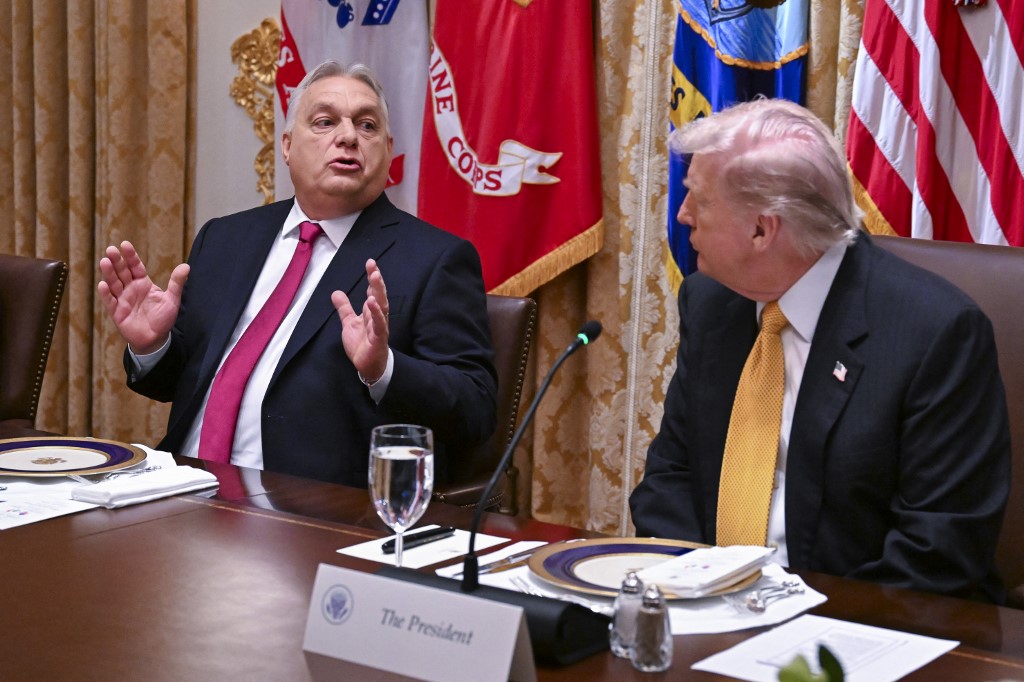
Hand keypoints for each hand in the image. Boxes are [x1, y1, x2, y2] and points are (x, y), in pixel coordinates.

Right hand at [97, 241, 189, 354]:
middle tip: (111, 250)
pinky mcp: (117, 312)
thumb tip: (186, 266)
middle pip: (122, 272)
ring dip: (109, 273)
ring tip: (105, 262)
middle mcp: (131, 289)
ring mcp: (122, 299)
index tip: (125, 244)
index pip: (135, 266)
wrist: (156, 338)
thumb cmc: (163, 318)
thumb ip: (177, 283)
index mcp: (143, 283)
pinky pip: (110, 301)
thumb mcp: (172, 299)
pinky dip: (106, 294)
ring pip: (114, 284)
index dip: (130, 256)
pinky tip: (103, 284)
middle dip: (117, 261)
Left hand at [332, 258, 388, 382]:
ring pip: (381, 307)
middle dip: (376, 280)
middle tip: (373, 266)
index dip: (372, 278)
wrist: (368, 366)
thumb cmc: (363, 345)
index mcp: (371, 312)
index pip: (373, 291)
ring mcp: (379, 327)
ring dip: (378, 292)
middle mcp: (377, 317)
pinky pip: (379, 324)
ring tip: (374, 278)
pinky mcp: (379, 338)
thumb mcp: (349, 323)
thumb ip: (344, 308)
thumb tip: (336, 292)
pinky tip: (372, 302)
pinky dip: (376, 313)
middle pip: (379, 295)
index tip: (370, 264)